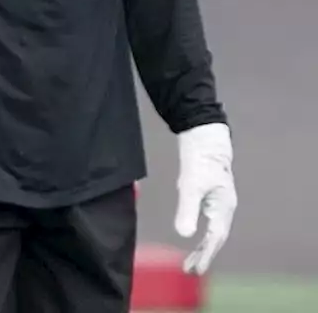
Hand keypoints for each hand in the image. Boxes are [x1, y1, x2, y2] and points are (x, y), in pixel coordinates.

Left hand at [174, 122, 236, 274]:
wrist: (205, 138)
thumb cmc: (200, 160)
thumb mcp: (190, 185)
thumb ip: (187, 210)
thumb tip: (183, 234)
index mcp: (223, 207)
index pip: (215, 238)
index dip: (206, 255)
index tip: (196, 269)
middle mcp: (224, 208)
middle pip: (215, 238)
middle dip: (203, 255)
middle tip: (189, 270)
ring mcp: (219, 203)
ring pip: (213, 232)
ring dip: (202, 247)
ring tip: (190, 262)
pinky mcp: (211, 197)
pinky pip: (209, 222)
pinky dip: (202, 234)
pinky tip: (193, 238)